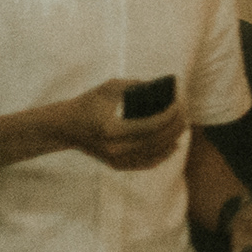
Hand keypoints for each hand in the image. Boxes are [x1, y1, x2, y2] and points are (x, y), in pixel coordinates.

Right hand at [61, 78, 186, 172]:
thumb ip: (135, 86)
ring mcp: (117, 160)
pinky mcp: (118, 165)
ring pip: (155, 153)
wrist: (66, 127)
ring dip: (172, 139)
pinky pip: (146, 163)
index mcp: (112, 129)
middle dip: (175, 126)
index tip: (179, 103)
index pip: (151, 125)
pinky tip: (173, 144)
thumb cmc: (88, 103)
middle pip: (156, 140)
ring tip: (182, 125)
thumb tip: (163, 88)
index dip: (169, 115)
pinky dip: (162, 154)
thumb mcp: (108, 88)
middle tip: (184, 113)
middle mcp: (115, 149)